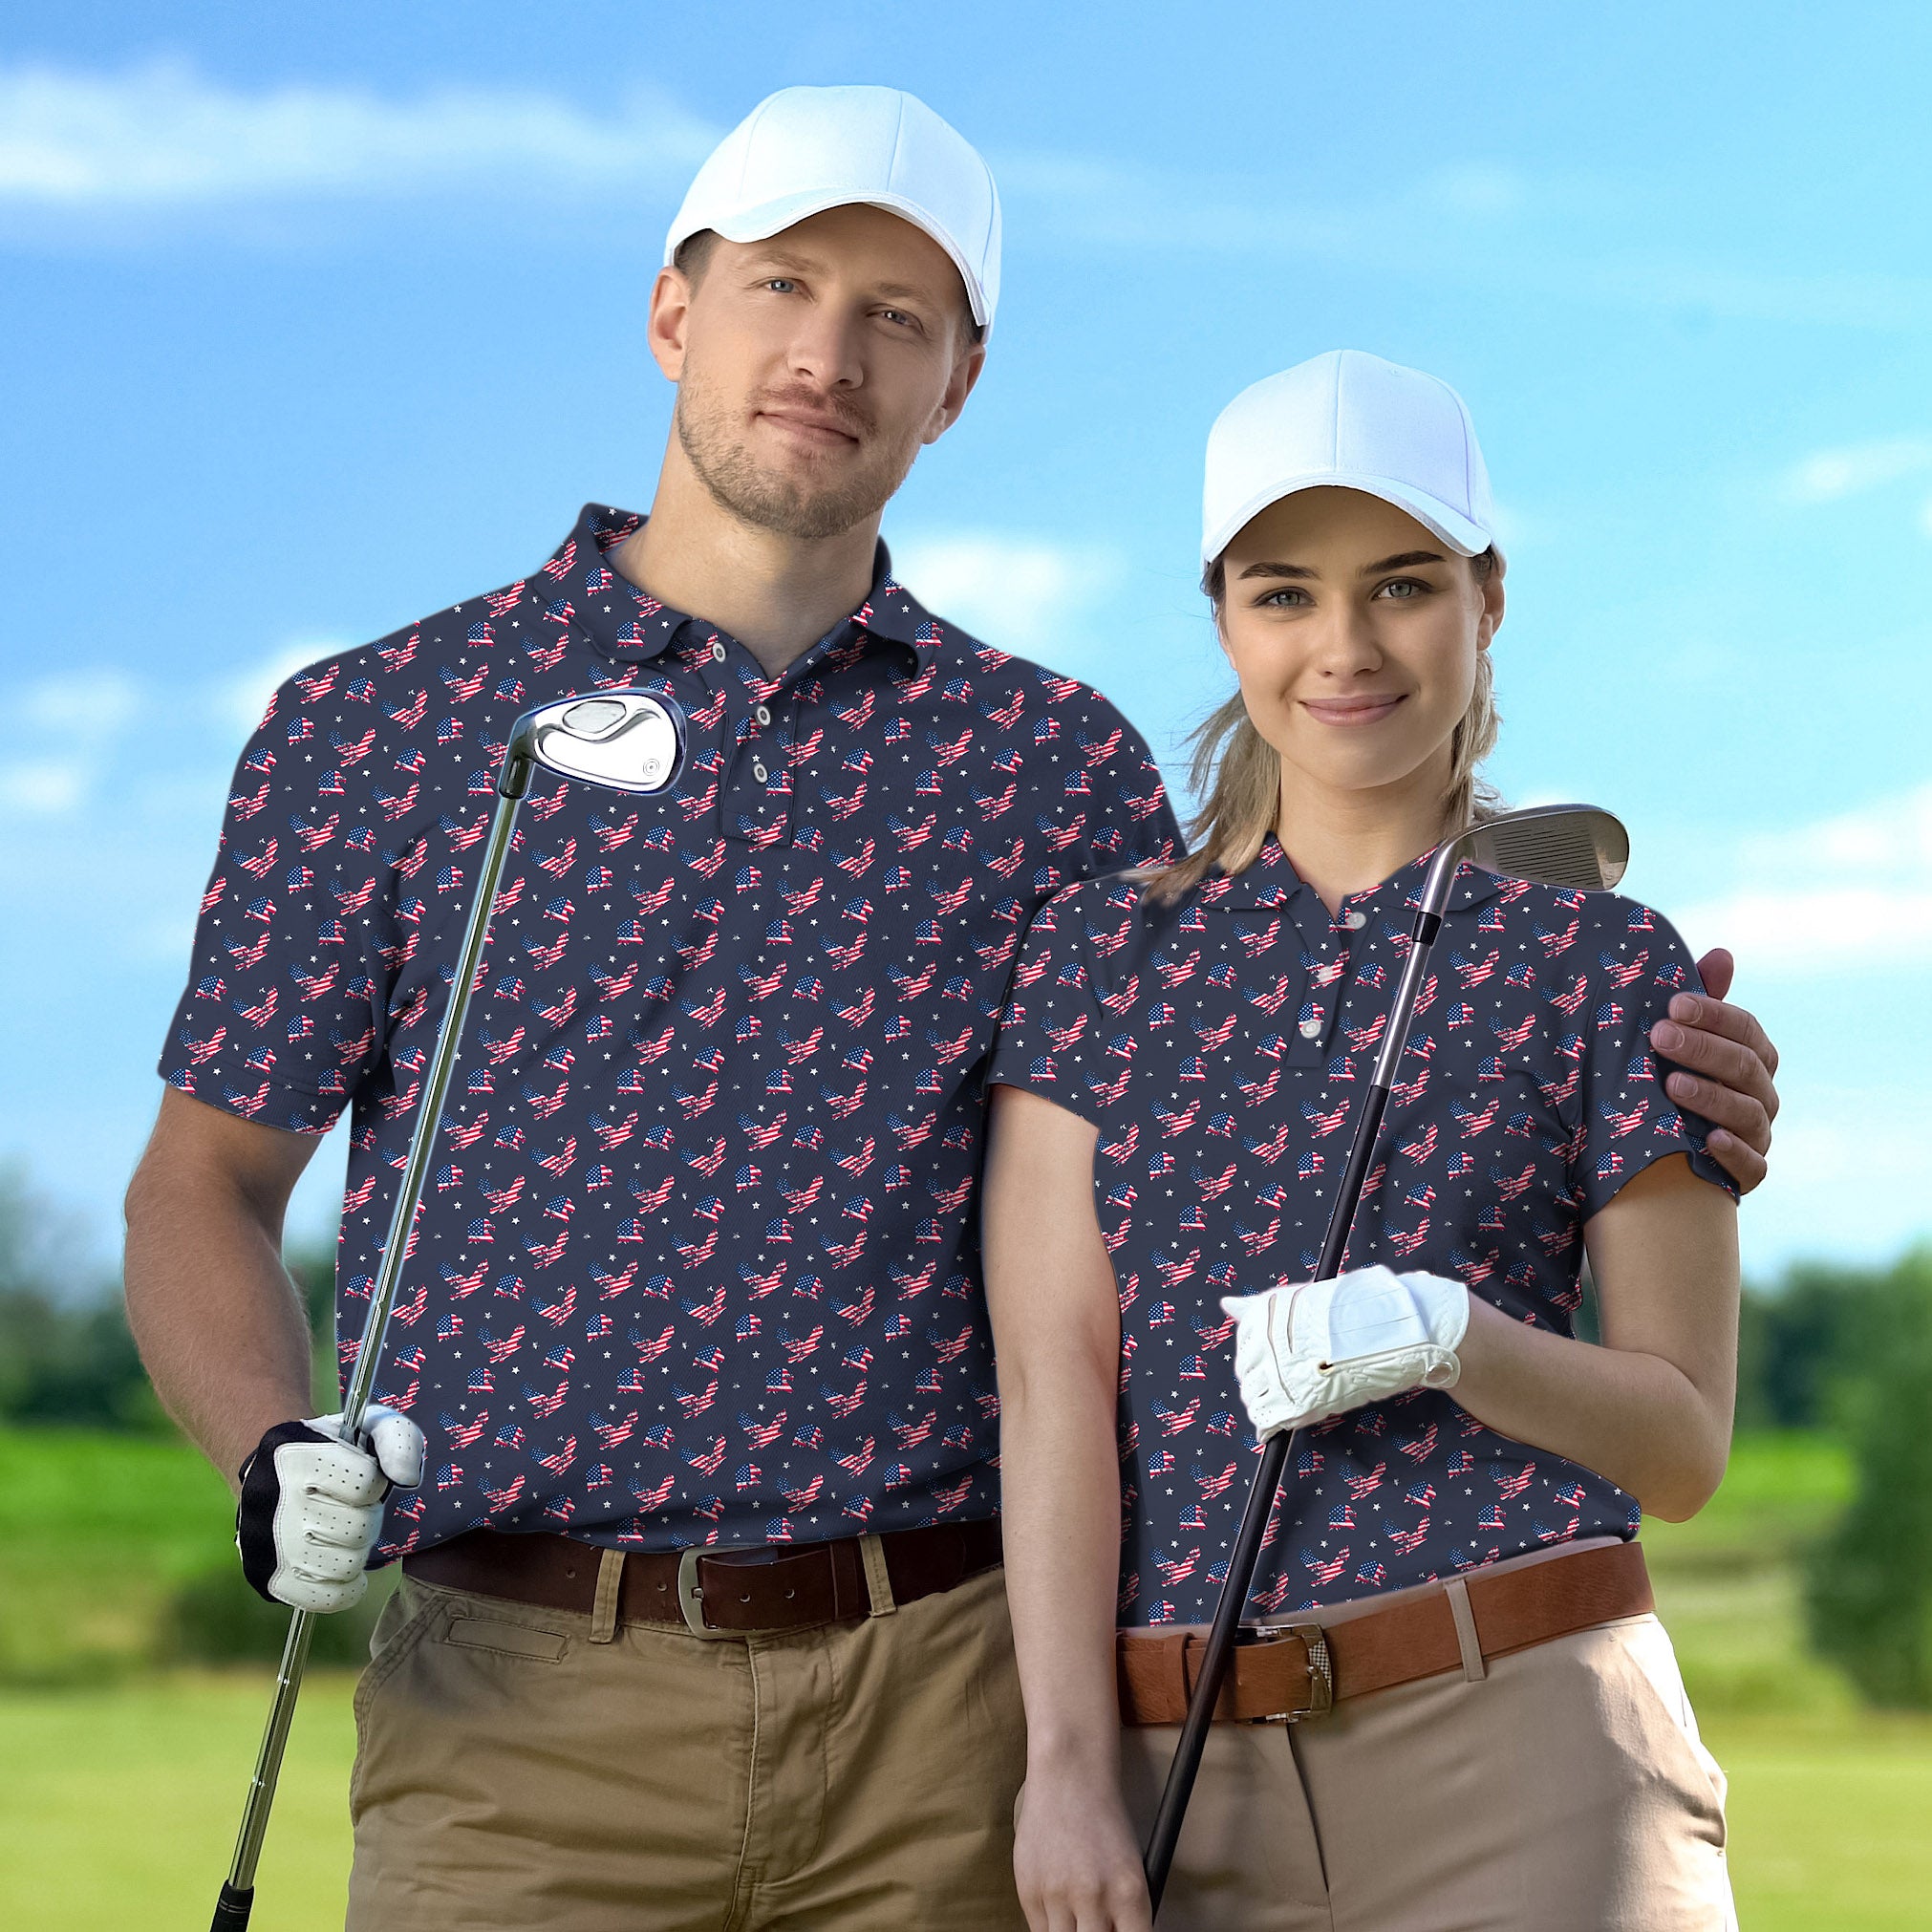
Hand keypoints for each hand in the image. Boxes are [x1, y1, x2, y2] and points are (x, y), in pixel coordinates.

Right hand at [235, 1404, 425, 1611]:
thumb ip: (399, 1440)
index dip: (374, 1482)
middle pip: (358, 1529)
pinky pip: (327, 1599)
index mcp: (297, 1457)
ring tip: (342, 1534)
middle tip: (352, 1509)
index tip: (361, 1478)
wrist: (270, 1472)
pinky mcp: (268, 1580)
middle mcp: (275, 1503)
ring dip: (356, 1551)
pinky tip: (340, 1563)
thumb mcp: (368, 1426)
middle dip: (367, 1518)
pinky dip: (345, 1587)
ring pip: (346, 1566)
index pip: (366, 1484)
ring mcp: (268, 1547)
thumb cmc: (332, 1449)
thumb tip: (407, 1478)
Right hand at [1014, 1768, 1152, 1931]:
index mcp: (1129, 1892)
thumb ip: (1124, 1912)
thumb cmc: (1104, 1821)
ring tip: (1078, 1915)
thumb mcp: (1131, 1868)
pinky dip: (1052, 1926)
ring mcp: (1057, 1895)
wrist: (1069, 1777)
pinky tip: (1059, 1906)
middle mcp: (1094, 1897)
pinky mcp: (1028, 1890)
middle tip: (1096, 1924)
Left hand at [1220, 1266, 1469, 1438]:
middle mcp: (1267, 1339)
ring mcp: (1281, 1370)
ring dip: (1266, 1403)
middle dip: (1261, 1382)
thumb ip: (1261, 1309)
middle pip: (1246, 1373)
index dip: (1259, 1358)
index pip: (1245, 1344)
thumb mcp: (1304, 1301)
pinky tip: (1278, 1423)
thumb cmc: (1356, 1313)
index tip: (1278, 1362)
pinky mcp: (1298, 1399)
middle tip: (1288, 1384)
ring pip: (1254, 1397)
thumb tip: (1225, 1303)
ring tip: (1290, 1400)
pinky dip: (1270, 1424)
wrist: (1397, 1329)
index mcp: (1267, 1312)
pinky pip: (1268, 1418)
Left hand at [1649, 948, 1778, 1193]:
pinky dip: (1734, 1153)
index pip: (1746, 1029)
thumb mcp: (1682, 1039)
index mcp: (1753, 1056)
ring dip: (1711, 1097)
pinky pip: (1753, 1166)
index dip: (1713, 1015)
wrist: (1664, 1147)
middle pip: (1744, 1067)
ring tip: (1672, 1085)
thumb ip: (1702, 1001)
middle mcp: (1762, 1093)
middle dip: (1702, 1049)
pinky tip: (1709, 1140)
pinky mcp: (1749, 1173)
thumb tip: (1722, 954)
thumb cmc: (1674, 1077)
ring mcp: (1758, 1134)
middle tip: (1659, 1037)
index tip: (1673, 1004)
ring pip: (1747, 1113)